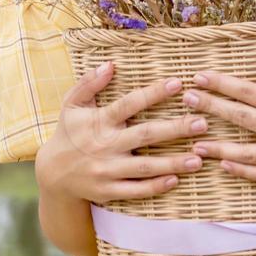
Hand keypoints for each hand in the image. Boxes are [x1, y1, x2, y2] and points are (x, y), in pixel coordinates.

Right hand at [35, 60, 210, 205]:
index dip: (154, 93)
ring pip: (145, 167)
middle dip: (175, 129)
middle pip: (145, 136)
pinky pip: (136, 190)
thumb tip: (110, 64)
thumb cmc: (68, 133)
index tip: (178, 83)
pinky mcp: (109, 191)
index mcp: (99, 121)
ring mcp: (107, 171)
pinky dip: (155, 186)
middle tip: (202, 123)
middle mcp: (105, 146)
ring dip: (173, 162)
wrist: (52, 174)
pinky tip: (176, 180)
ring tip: (199, 158)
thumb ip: (89, 83)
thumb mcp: (72, 104)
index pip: (129, 104)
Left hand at [180, 52, 255, 182]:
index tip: (200, 76)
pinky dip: (240, 170)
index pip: (249, 92)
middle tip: (186, 99)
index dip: (222, 84)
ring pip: (245, 153)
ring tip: (193, 140)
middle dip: (211, 107)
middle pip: (241, 118)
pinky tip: (222, 164)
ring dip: (217, 146)